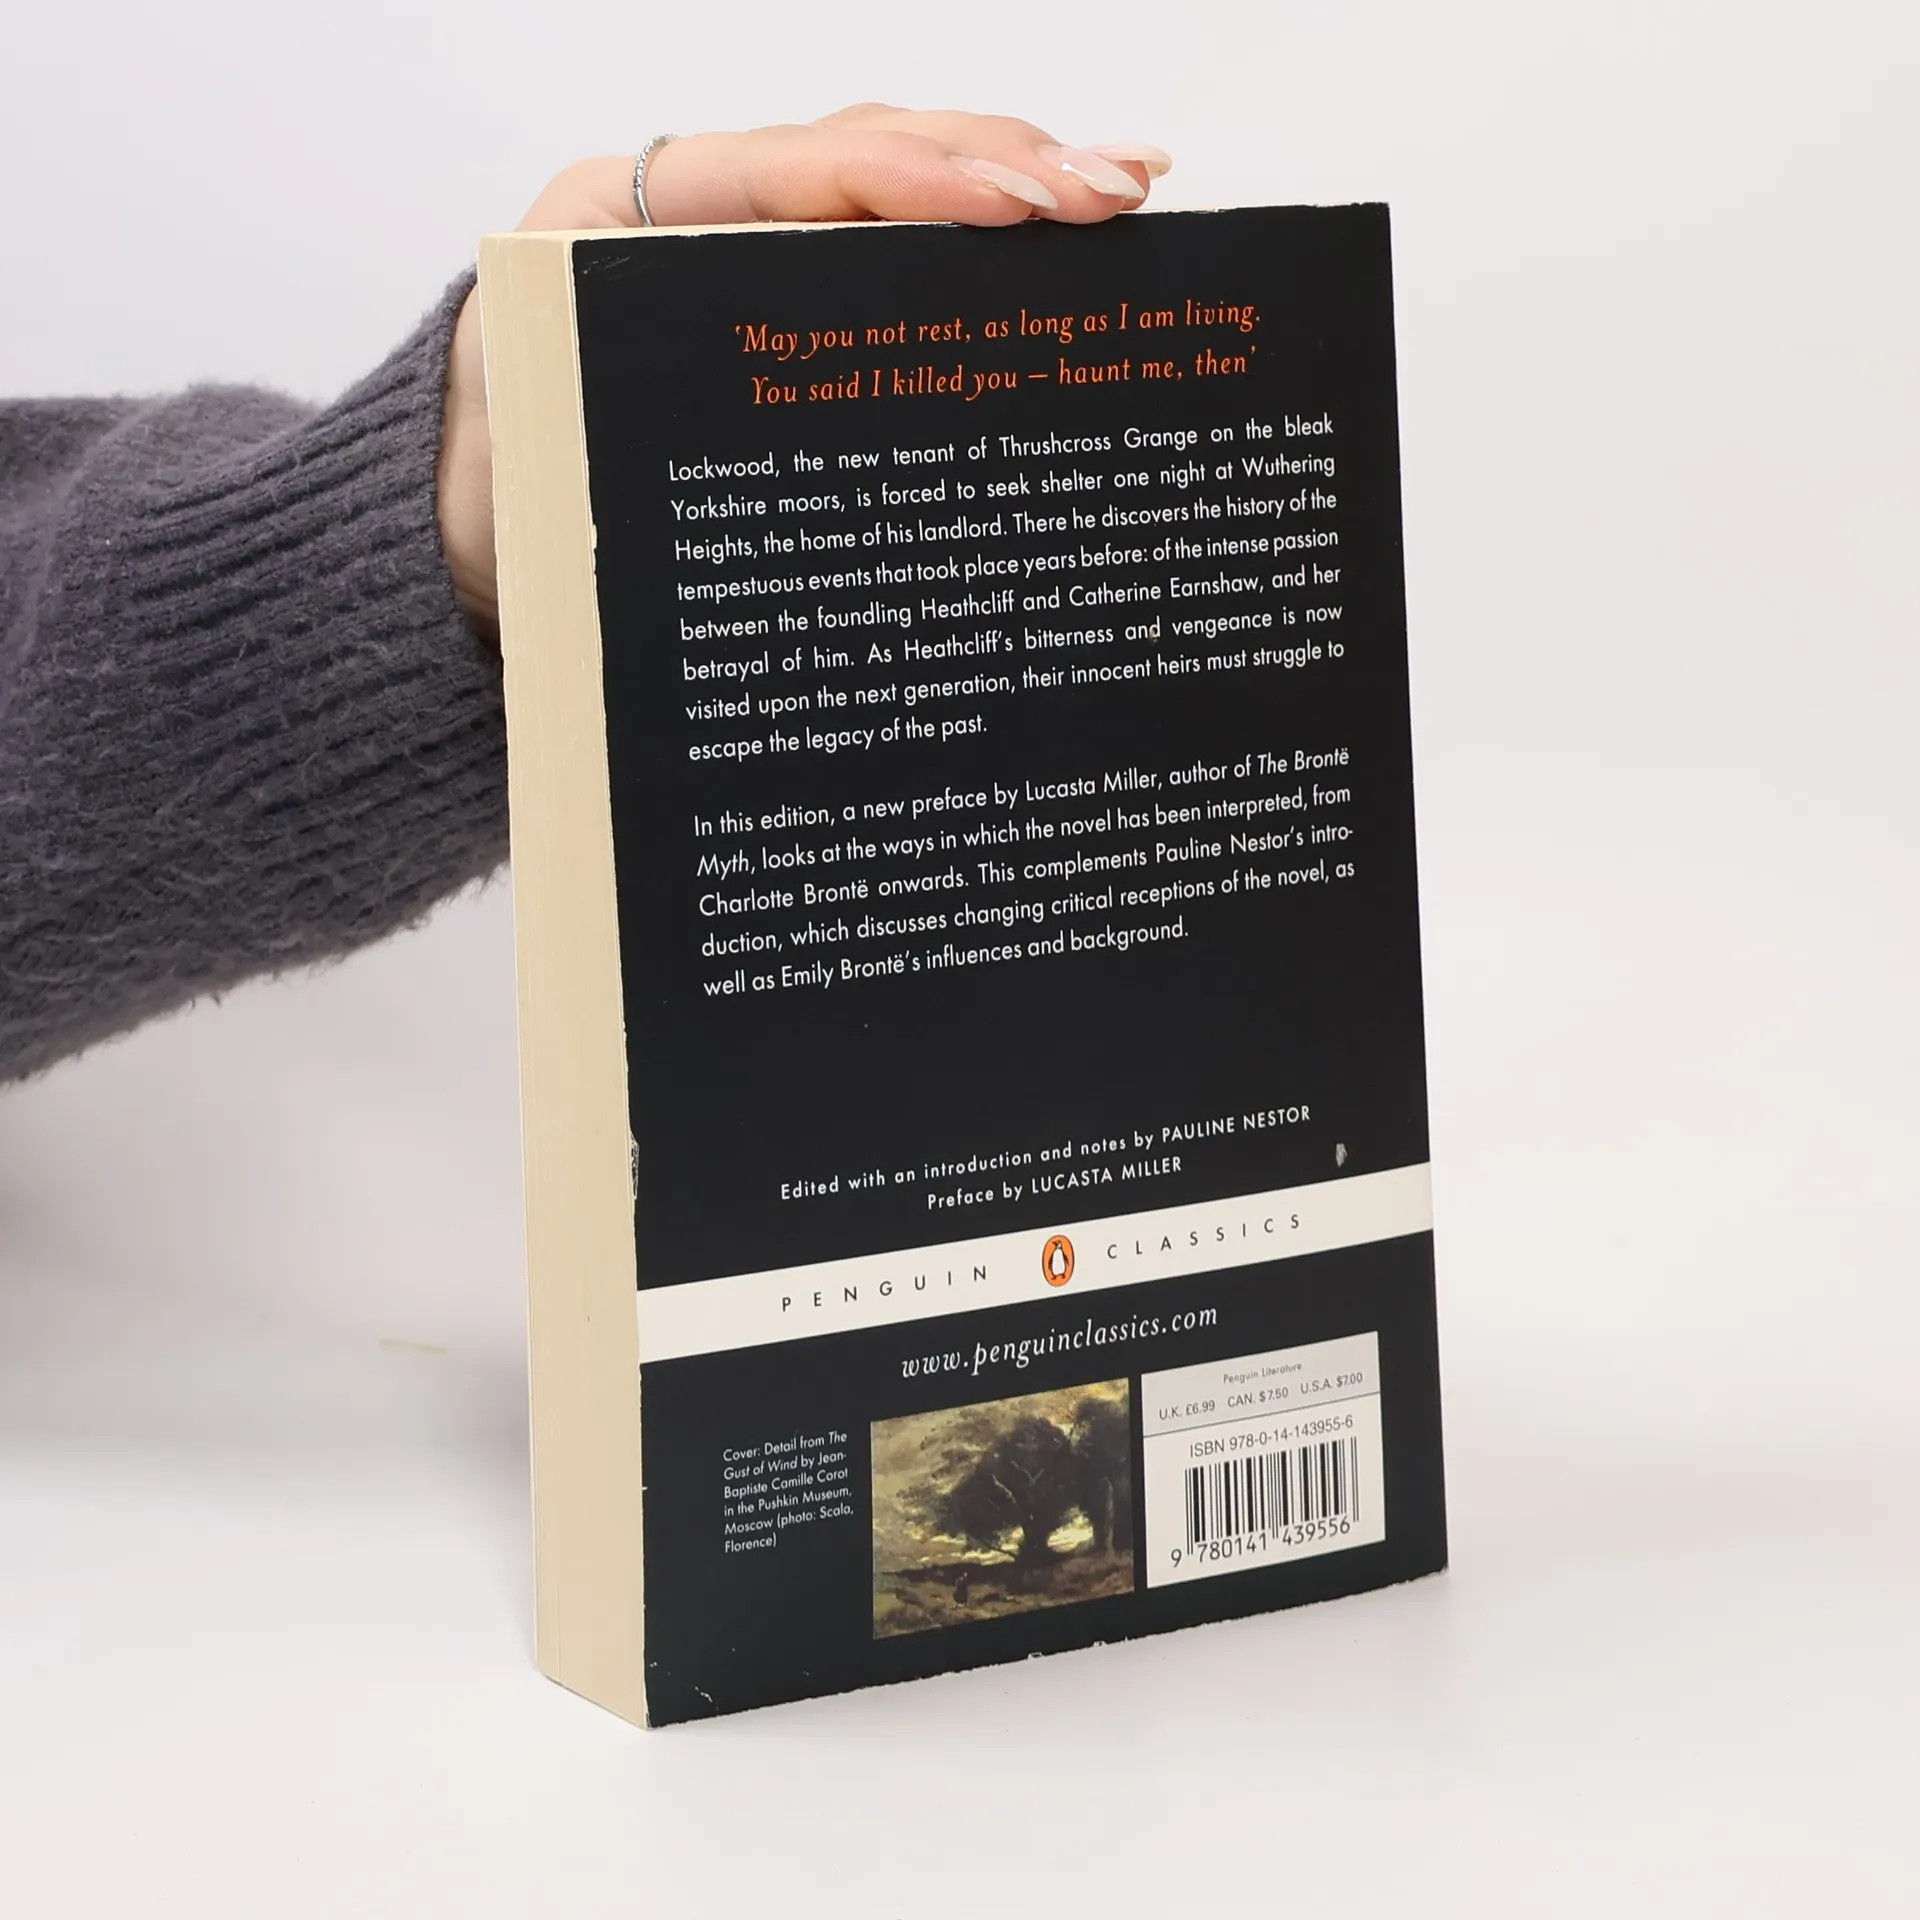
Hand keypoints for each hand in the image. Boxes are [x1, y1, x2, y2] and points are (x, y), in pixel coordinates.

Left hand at [437, 104, 1171, 631]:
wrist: (463, 526)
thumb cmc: (504, 495)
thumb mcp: (547, 452)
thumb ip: (630, 420)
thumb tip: (773, 467)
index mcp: (619, 218)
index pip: (798, 174)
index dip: (919, 180)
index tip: (1024, 207)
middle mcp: (691, 209)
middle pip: (865, 153)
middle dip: (999, 163)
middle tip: (1117, 194)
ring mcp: (743, 246)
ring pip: (890, 187)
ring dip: (1011, 181)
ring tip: (1126, 192)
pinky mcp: (780, 295)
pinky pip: (883, 247)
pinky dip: (969, 237)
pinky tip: (1060, 233)